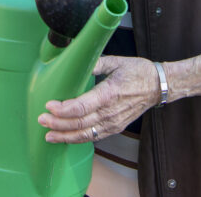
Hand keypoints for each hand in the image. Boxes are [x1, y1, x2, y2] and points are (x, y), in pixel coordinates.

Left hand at [38, 56, 159, 143]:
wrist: (159, 86)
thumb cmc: (138, 72)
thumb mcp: (116, 61)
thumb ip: (94, 62)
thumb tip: (75, 61)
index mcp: (110, 93)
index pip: (83, 106)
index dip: (65, 109)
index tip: (49, 105)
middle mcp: (111, 112)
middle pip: (81, 123)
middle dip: (59, 124)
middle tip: (41, 119)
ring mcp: (114, 122)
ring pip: (86, 134)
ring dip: (65, 136)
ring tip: (48, 135)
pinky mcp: (116, 127)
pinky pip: (94, 137)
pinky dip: (78, 139)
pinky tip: (66, 138)